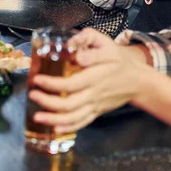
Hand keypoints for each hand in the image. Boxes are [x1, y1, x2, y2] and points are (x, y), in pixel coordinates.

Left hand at [29, 28, 147, 132]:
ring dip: (53, 120)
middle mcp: (94, 94)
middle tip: (32, 95)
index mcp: (96, 77)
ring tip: (37, 117)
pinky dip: (68, 128)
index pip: (71, 84)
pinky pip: (82, 123)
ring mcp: (95, 105)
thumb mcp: (107, 45)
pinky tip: (55, 128)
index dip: (52, 84)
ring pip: (73, 118)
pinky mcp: (97, 112)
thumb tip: (71, 46)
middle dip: (48, 102)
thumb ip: (89, 42)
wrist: (138, 81)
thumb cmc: (120, 61)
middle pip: (68, 104)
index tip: (38, 79)